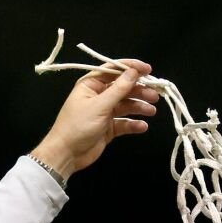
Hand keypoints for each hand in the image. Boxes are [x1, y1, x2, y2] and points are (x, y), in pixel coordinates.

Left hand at [30, 58, 159, 180]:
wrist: (66, 154)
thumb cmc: (78, 125)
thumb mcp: (100, 105)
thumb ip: (119, 89)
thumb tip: (133, 71)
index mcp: (91, 85)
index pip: (113, 70)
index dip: (131, 68)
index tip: (148, 70)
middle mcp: (98, 96)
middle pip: (123, 88)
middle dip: (139, 90)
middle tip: (155, 95)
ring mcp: (104, 112)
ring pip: (126, 105)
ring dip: (139, 107)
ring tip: (152, 111)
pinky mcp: (108, 128)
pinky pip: (124, 123)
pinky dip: (133, 124)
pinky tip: (142, 126)